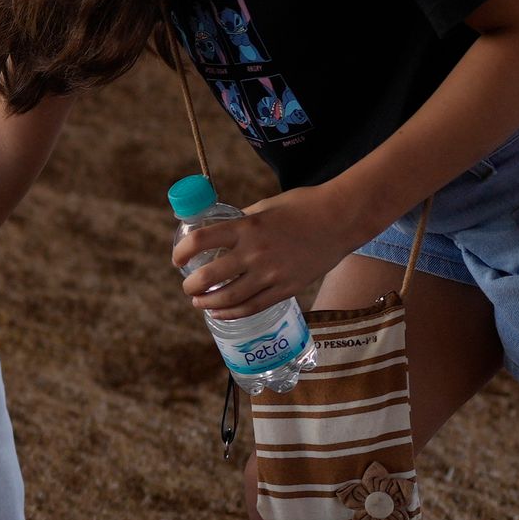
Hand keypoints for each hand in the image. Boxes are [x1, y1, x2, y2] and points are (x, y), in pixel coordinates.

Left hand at [169, 186, 358, 320]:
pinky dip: (232, 313)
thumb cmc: (303, 206)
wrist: (342, 219)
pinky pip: (253, 306)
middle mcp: (255, 251)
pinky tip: (221, 313)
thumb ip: (242, 221)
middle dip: (191, 285)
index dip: (182, 252)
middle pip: (209, 276)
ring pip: (229, 298)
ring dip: (208, 303)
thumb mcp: (265, 206)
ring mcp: (272, 273)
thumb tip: (222, 232)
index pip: (201, 240)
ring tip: (199, 303)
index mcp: (246, 226)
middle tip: (187, 286)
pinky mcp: (287, 288)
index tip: (177, 259)